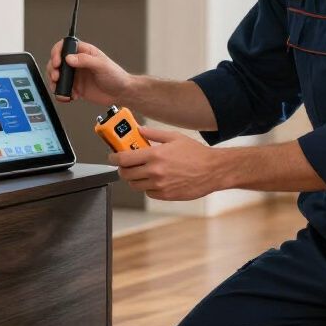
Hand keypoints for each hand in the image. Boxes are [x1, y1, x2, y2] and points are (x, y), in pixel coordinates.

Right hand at [46, 40, 131, 105]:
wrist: (121, 93)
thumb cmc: (116, 76)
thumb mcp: (102, 65)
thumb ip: (85, 60)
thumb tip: (69, 58)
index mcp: (84, 52)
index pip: (65, 47)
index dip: (57, 53)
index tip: (58, 62)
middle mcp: (78, 63)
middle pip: (57, 62)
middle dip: (53, 69)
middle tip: (56, 77)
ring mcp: (76, 76)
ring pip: (57, 76)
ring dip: (55, 83)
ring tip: (59, 88)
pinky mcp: (76, 88)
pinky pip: (63, 89)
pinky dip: (62, 93)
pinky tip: (69, 96)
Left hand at [108, 125, 222, 200]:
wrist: (213, 170)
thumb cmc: (196, 154)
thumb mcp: (174, 137)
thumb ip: (154, 134)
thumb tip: (139, 130)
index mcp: (155, 155)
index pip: (124, 158)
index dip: (114, 157)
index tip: (112, 156)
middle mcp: (155, 172)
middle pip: (126, 174)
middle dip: (122, 169)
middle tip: (126, 164)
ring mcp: (160, 185)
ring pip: (135, 185)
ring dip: (134, 178)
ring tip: (142, 171)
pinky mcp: (166, 195)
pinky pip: (148, 193)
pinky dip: (148, 187)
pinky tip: (155, 179)